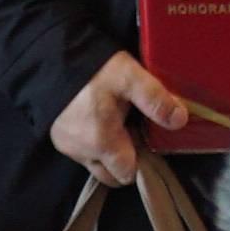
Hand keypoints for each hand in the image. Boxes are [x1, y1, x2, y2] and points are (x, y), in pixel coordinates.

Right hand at [53, 53, 203, 187]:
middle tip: (135, 132)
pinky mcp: (56, 136)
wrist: (49, 56)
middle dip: (125, 161)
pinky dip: (92, 142)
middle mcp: (81, 152)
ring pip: (94, 163)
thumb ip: (155, 100)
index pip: (127, 174)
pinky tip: (99, 117)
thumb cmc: (92, 69)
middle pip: (110, 174)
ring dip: (108, 151)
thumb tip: (179, 120)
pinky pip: (80, 151)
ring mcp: (66, 146)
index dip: (142, 163)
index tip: (149, 141)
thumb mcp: (129, 77)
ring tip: (118, 122)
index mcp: (102, 144)